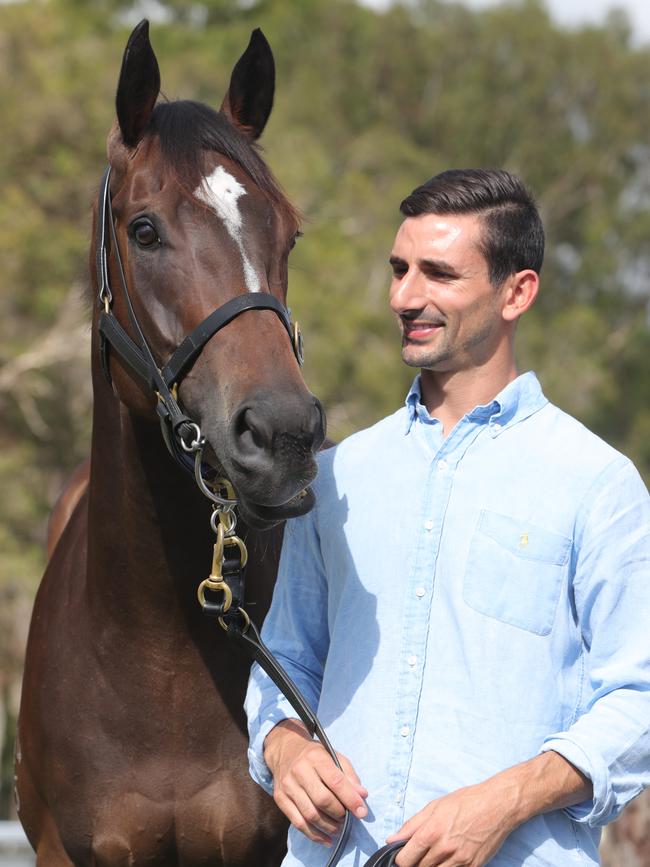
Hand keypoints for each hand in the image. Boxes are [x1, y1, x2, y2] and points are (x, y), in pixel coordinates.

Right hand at [264, 718, 367, 845]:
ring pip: (310, 814)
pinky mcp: (280, 799)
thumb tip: (362, 796)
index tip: (362, 812)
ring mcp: (288, 786)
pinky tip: (326, 839)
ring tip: (339, 829)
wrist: (285, 751)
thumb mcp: (334, 756)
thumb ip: (348, 775)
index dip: (350, 799)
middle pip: (322, 800)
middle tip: (348, 819)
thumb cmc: (315, 756)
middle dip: (339, 814)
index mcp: (316, 757)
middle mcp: (299, 771)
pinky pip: (298, 823)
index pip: (335, 781)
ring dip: (329, 827)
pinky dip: (314, 835)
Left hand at [386, 751, 591, 865]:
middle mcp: (444, 849)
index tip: (401, 857)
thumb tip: (392, 839)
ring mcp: (459, 860)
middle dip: (414, 864)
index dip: (400, 860)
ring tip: (434, 855)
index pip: (405, 859)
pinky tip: (447, 859)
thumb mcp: (434, 807)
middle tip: (418, 855)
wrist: (497, 806)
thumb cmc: (464, 802)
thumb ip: (411, 825)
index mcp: (431, 831)